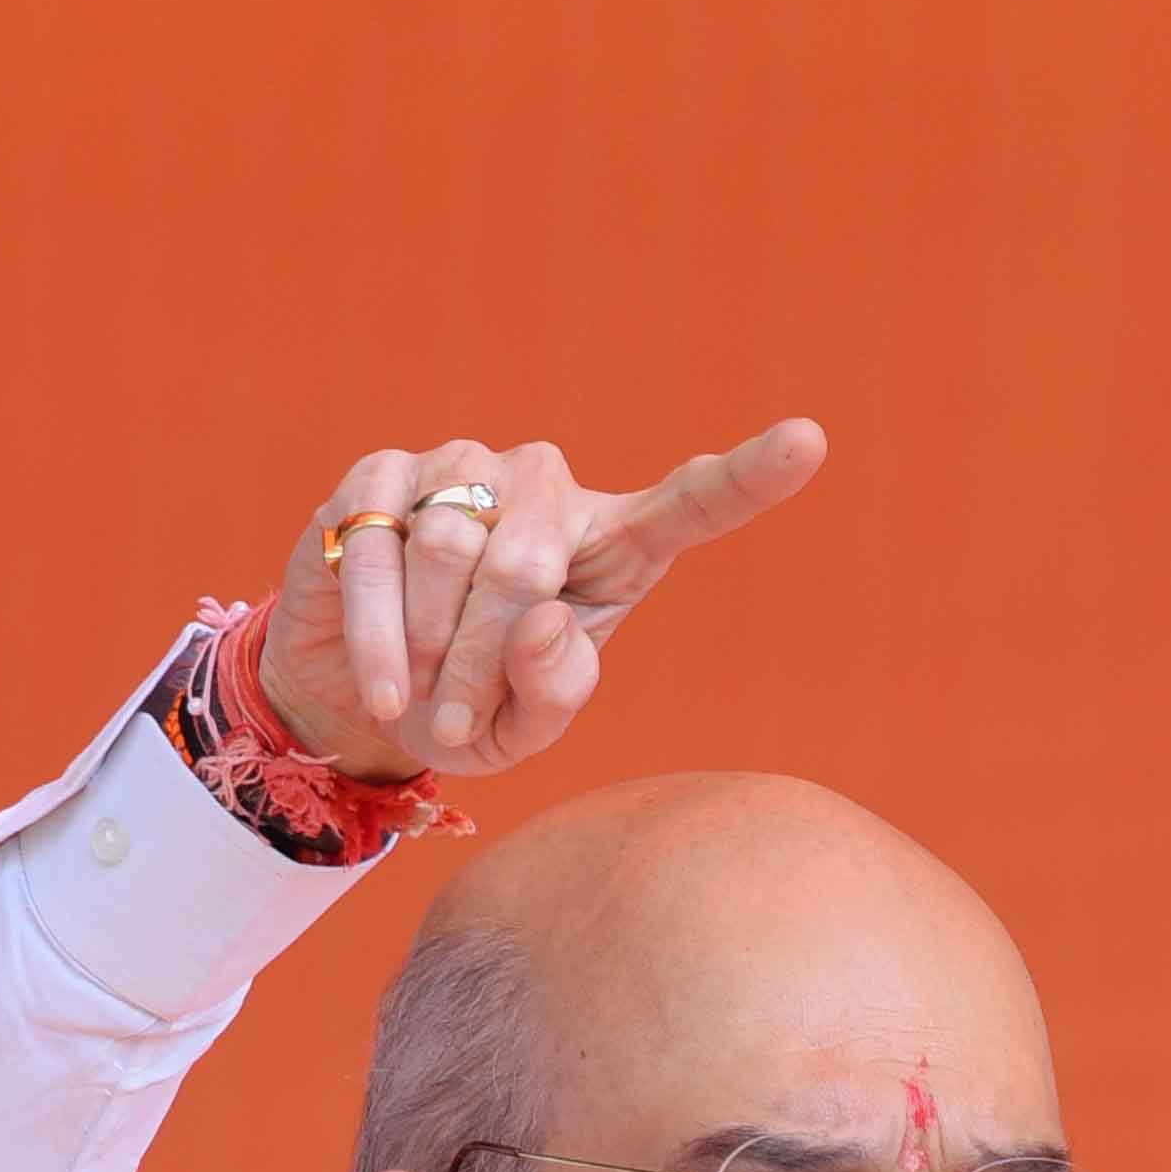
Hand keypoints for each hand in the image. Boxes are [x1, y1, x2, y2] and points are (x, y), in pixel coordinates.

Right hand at [256, 420, 827, 782]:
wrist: (360, 693)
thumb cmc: (467, 706)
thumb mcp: (526, 729)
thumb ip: (555, 690)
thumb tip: (543, 618)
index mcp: (612, 546)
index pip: (689, 505)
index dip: (748, 476)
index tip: (809, 442)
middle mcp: (545, 488)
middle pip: (526, 563)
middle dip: (485, 661)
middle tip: (462, 723)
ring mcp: (461, 467)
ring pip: (451, 552)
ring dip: (432, 651)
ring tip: (424, 700)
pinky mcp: (380, 477)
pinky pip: (378, 552)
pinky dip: (379, 637)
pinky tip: (386, 688)